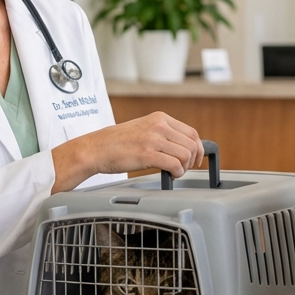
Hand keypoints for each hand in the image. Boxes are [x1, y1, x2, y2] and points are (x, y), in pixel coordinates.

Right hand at [52, 112, 203, 192]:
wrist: (96, 148)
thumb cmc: (117, 143)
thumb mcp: (144, 129)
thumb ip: (162, 134)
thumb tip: (182, 148)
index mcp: (160, 118)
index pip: (191, 132)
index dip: (198, 149)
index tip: (195, 159)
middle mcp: (159, 126)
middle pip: (192, 144)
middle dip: (192, 160)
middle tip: (184, 169)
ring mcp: (153, 139)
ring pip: (186, 155)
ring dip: (184, 168)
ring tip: (175, 172)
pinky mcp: (147, 154)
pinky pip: (175, 165)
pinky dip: (177, 173)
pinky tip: (170, 175)